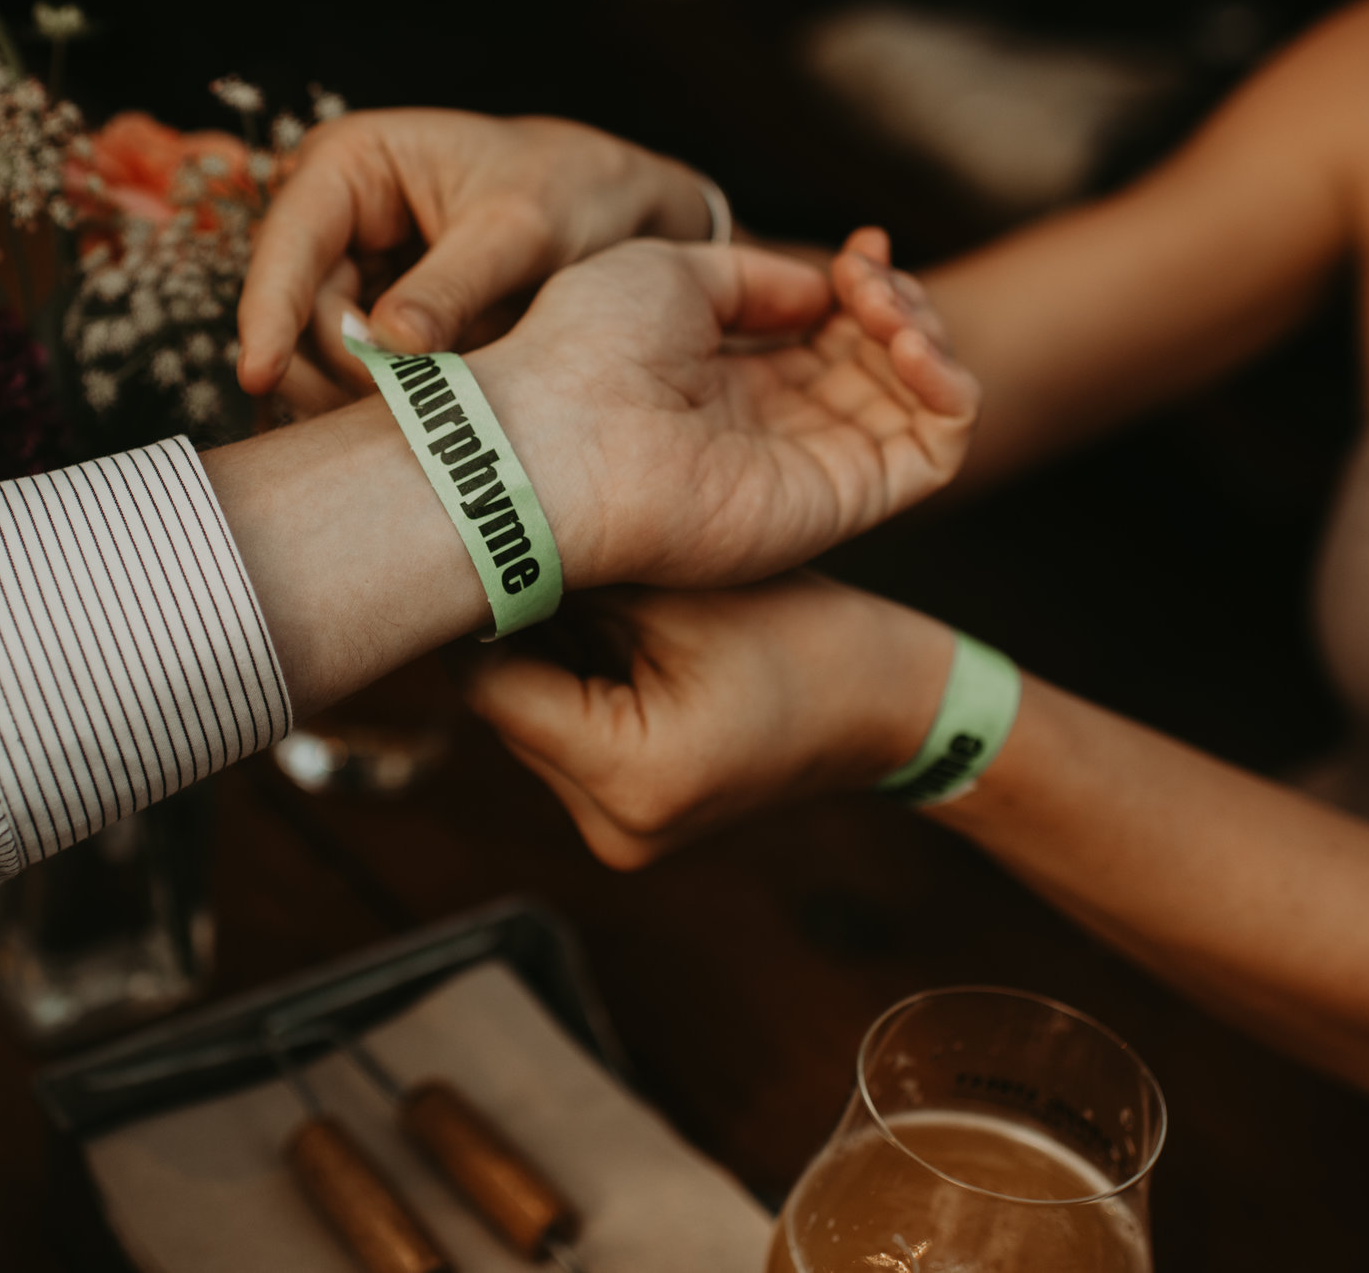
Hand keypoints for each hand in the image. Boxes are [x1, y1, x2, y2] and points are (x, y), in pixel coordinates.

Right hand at [237, 110, 712, 394]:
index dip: (267, 311)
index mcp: (350, 162)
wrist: (615, 212)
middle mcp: (332, 215)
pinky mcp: (373, 320)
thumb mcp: (520, 231)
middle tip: (413, 404)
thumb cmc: (569, 190)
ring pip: (320, 353)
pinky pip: (356, 373)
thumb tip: (389, 346)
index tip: (258, 374)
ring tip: (433, 406)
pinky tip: (427, 415)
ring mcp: (349, 270)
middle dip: (344, 365)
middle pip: (299, 310)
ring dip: (365, 391)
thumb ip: (454, 287)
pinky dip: (386, 400)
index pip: (288, 242)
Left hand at [462, 574, 947, 867]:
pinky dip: (579, 682)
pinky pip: (568, 738)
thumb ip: (578, 576)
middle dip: (520, 626)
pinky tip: (618, 632)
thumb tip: (476, 538)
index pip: (490, 686)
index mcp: (630, 777)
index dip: (483, 605)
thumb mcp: (683, 589)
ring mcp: (620, 833)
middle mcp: (613, 827)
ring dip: (549, 652)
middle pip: (506, 706)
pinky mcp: (628, 819)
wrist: (892, 706)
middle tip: (538, 545)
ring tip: (597, 590)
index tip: (482, 535)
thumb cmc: (806, 636)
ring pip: (531, 719)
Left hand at [468, 228, 975, 590]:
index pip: (833, 337)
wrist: (554, 437)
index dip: (866, 287)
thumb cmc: (585, 350)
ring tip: (882, 304)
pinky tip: (909, 342)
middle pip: (883, 365)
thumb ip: (756, 280)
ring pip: (920, 402)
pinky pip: (936, 452)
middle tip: (866, 273)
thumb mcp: (672, 273)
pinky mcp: (840, 503)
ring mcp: (812, 470)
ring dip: (926, 334)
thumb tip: (823, 291)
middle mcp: (776, 430)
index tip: (863, 246)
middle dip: (897, 302)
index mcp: (730, 381)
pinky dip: (951, 389)